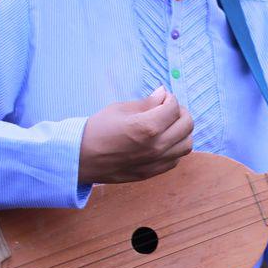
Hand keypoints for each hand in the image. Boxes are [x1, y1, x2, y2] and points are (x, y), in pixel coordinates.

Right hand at [77, 87, 194, 184]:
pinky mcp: (152, 173)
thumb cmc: (97, 130)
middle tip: (169, 108)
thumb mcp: (120, 109)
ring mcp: (156, 162)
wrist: (80, 159)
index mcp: (147, 127)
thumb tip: (163, 94)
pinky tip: (163, 141)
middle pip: (187, 125)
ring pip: (187, 145)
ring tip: (169, 125)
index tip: (161, 97)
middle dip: (181, 112)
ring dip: (182, 131)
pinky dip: (175, 148)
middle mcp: (156, 146)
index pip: (174, 107)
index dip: (169, 98)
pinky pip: (175, 159)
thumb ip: (146, 103)